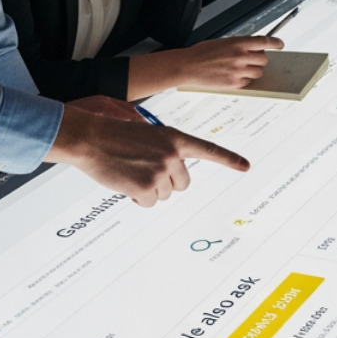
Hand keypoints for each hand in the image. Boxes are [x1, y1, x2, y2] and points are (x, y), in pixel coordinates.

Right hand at [45, 95, 249, 205]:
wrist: (90, 137)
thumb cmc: (113, 135)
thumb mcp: (145, 134)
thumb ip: (163, 149)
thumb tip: (169, 171)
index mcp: (174, 137)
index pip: (208, 149)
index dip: (228, 159)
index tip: (246, 166)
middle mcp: (173, 154)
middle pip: (182, 183)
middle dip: (165, 183)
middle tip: (143, 170)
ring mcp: (161, 170)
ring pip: (164, 194)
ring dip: (148, 189)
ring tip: (130, 172)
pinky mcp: (147, 187)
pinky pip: (148, 203)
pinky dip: (136, 198)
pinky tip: (125, 182)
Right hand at [161, 36, 282, 90]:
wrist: (187, 66)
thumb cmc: (201, 53)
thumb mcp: (222, 43)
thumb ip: (238, 46)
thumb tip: (253, 51)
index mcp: (238, 43)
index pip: (264, 41)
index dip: (275, 43)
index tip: (280, 45)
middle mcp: (240, 56)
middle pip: (263, 59)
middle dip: (260, 60)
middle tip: (253, 61)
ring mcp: (238, 71)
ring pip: (258, 73)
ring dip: (254, 71)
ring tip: (243, 70)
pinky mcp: (233, 84)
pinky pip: (248, 83)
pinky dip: (244, 81)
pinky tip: (235, 77)